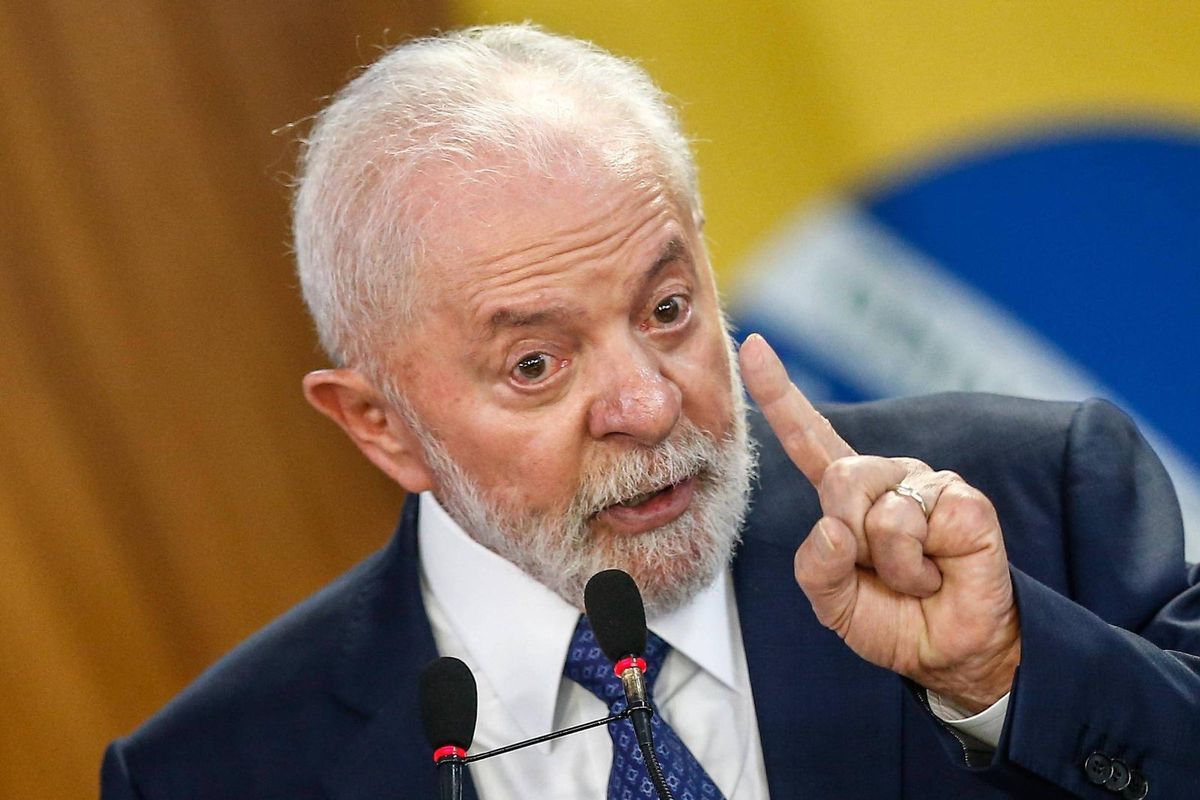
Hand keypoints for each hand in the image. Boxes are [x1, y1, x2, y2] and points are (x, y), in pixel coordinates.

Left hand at [738, 334, 1019, 710]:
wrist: (949, 650)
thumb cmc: (892, 618)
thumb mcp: (833, 601)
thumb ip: (817, 567)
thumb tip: (835, 530)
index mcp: (847, 493)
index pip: (808, 437)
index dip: (779, 393)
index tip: (755, 347)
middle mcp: (885, 478)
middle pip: (839, 478)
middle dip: (848, 536)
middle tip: (878, 571)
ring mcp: (926, 484)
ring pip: (876, 509)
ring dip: (888, 563)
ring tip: (914, 576)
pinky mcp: (963, 501)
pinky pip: (914, 525)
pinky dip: (917, 568)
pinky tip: (940, 571)